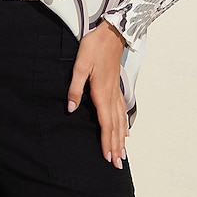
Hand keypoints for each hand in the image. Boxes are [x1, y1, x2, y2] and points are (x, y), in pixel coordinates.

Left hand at [67, 20, 128, 169]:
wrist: (112, 33)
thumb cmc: (94, 47)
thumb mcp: (80, 65)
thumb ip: (75, 88)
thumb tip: (71, 108)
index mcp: (102, 92)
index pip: (105, 123)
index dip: (106, 141)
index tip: (107, 157)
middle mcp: (111, 95)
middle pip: (115, 126)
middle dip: (116, 146)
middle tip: (118, 164)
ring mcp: (116, 91)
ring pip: (120, 120)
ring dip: (121, 138)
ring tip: (123, 153)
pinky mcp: (116, 86)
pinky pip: (122, 110)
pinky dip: (124, 123)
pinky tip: (126, 130)